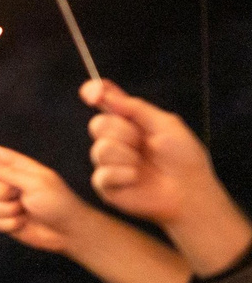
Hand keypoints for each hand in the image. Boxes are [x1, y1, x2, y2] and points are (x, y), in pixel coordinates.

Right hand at [0, 145, 92, 256]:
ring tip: (24, 210)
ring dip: (4, 210)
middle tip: (16, 194)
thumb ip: (10, 172)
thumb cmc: (58, 202)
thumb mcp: (36, 182)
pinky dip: (8, 224)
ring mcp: (5, 203)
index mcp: (18, 168)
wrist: (67, 230)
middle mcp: (8, 183)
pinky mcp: (4, 220)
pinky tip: (23, 223)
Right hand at [85, 79, 251, 274]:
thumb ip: (136, 108)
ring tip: (143, 165)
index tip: (93, 92)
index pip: (105, 101)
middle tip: (143, 143)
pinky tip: (137, 179)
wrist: (188, 190)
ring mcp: (108, 162)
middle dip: (123, 132)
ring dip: (126, 155)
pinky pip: (102, 173)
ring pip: (100, 149)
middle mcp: (115, 140)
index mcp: (129, 121)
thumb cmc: (183, 156)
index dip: (94, 92)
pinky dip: (123, 174)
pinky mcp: (105, 185)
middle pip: (98, 124)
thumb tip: (107, 95)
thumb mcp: (165, 124)